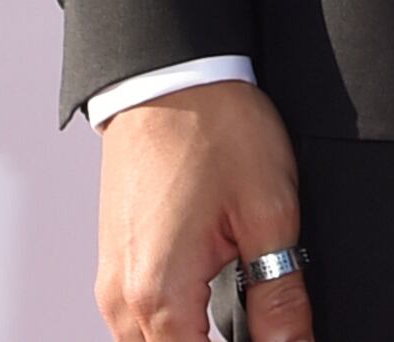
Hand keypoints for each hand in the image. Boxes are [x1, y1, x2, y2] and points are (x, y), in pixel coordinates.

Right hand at [97, 80, 310, 341]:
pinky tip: (216, 300)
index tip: (277, 338)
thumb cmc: (214, 130)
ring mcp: (113, 283)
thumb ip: (280, 295)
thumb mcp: (269, 211)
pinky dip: (179, 323)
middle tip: (268, 325)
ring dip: (195, 338)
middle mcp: (122, 299)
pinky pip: (142, 320)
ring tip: (248, 317)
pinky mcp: (115, 265)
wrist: (171, 78)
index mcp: (159, 294)